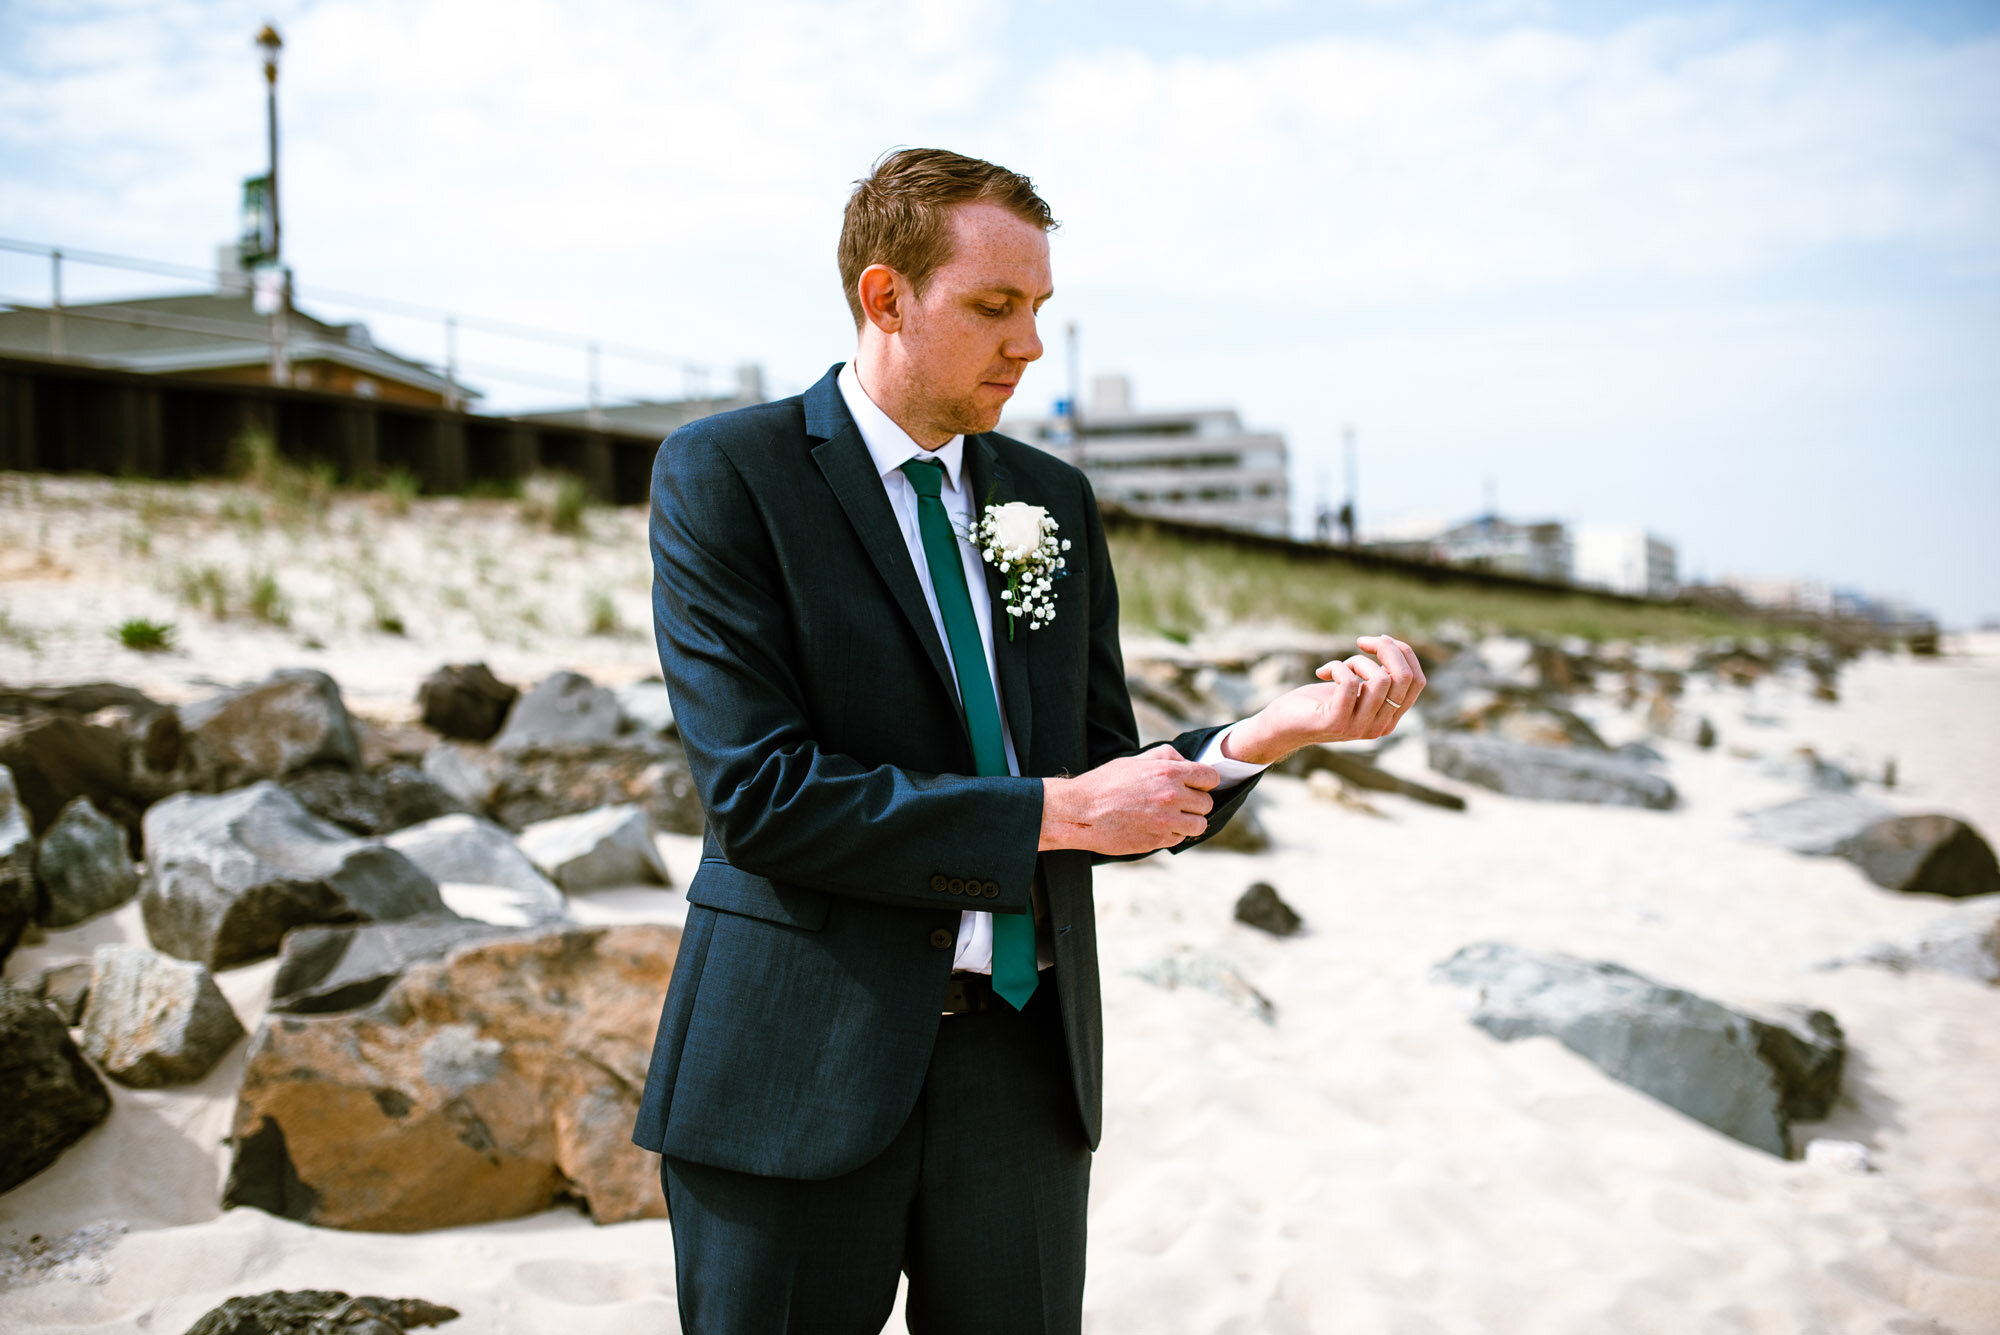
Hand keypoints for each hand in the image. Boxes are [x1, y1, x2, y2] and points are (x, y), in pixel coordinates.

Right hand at [1040, 748, 1220, 854]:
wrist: (1080, 811)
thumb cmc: (1105, 783)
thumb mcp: (1135, 760)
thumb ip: (1165, 757)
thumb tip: (1186, 762)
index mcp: (1169, 772)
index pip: (1211, 777)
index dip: (1205, 781)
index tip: (1196, 785)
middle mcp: (1172, 796)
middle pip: (1207, 802)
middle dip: (1196, 802)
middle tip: (1180, 802)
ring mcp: (1166, 821)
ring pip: (1199, 824)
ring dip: (1189, 821)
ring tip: (1172, 817)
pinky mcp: (1157, 840)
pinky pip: (1179, 838)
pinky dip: (1173, 834)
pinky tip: (1156, 826)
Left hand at [1220, 634, 1427, 764]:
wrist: (1283, 725)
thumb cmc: (1318, 702)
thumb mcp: (1356, 688)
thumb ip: (1377, 677)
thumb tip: (1390, 645)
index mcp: (1390, 717)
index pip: (1417, 681)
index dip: (1404, 653)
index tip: (1381, 641)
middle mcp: (1380, 726)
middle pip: (1405, 678)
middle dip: (1387, 649)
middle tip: (1363, 642)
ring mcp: (1359, 727)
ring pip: (1381, 680)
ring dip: (1357, 661)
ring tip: (1339, 666)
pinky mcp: (1336, 722)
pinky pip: (1349, 683)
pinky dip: (1337, 667)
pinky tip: (1322, 671)